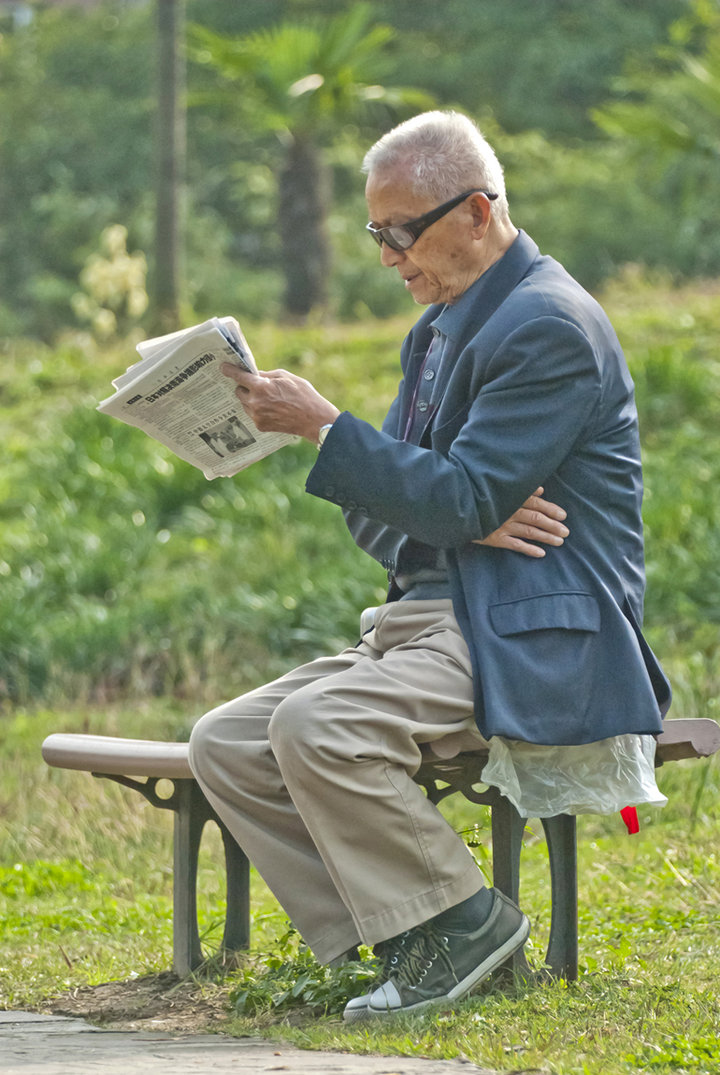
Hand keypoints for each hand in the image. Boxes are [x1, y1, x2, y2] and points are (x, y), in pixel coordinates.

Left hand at [222, 364, 339, 442]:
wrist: (314, 420)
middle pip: (239, 391)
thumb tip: (254, 375)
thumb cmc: (303, 395)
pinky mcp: (260, 426)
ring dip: (251, 399)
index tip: (223, 367)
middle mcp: (255, 403)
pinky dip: (258, 410)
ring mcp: (257, 416)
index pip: (239, 377)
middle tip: (256, 385)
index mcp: (261, 387)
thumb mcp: (286, 377)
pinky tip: (271, 409)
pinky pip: (252, 414)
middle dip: (245, 387)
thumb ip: (266, 375)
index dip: (230, 371)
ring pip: (245, 404)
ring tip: (268, 398)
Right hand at [473, 488, 568, 557]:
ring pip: (529, 532)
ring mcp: (504, 526)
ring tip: (559, 542)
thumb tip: (541, 490)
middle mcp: (510, 512)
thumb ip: (522, 490)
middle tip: (566, 532)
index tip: (563, 516)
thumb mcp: (501, 490)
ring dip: (546, 537)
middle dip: (553, 526)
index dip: (551, 510)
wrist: (460, 509)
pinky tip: (541, 553)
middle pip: (536, 519)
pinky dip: (529, 549)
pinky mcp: (496, 538)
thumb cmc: (482, 498)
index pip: (537, 504)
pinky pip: (516, 545)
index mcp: (513, 499)